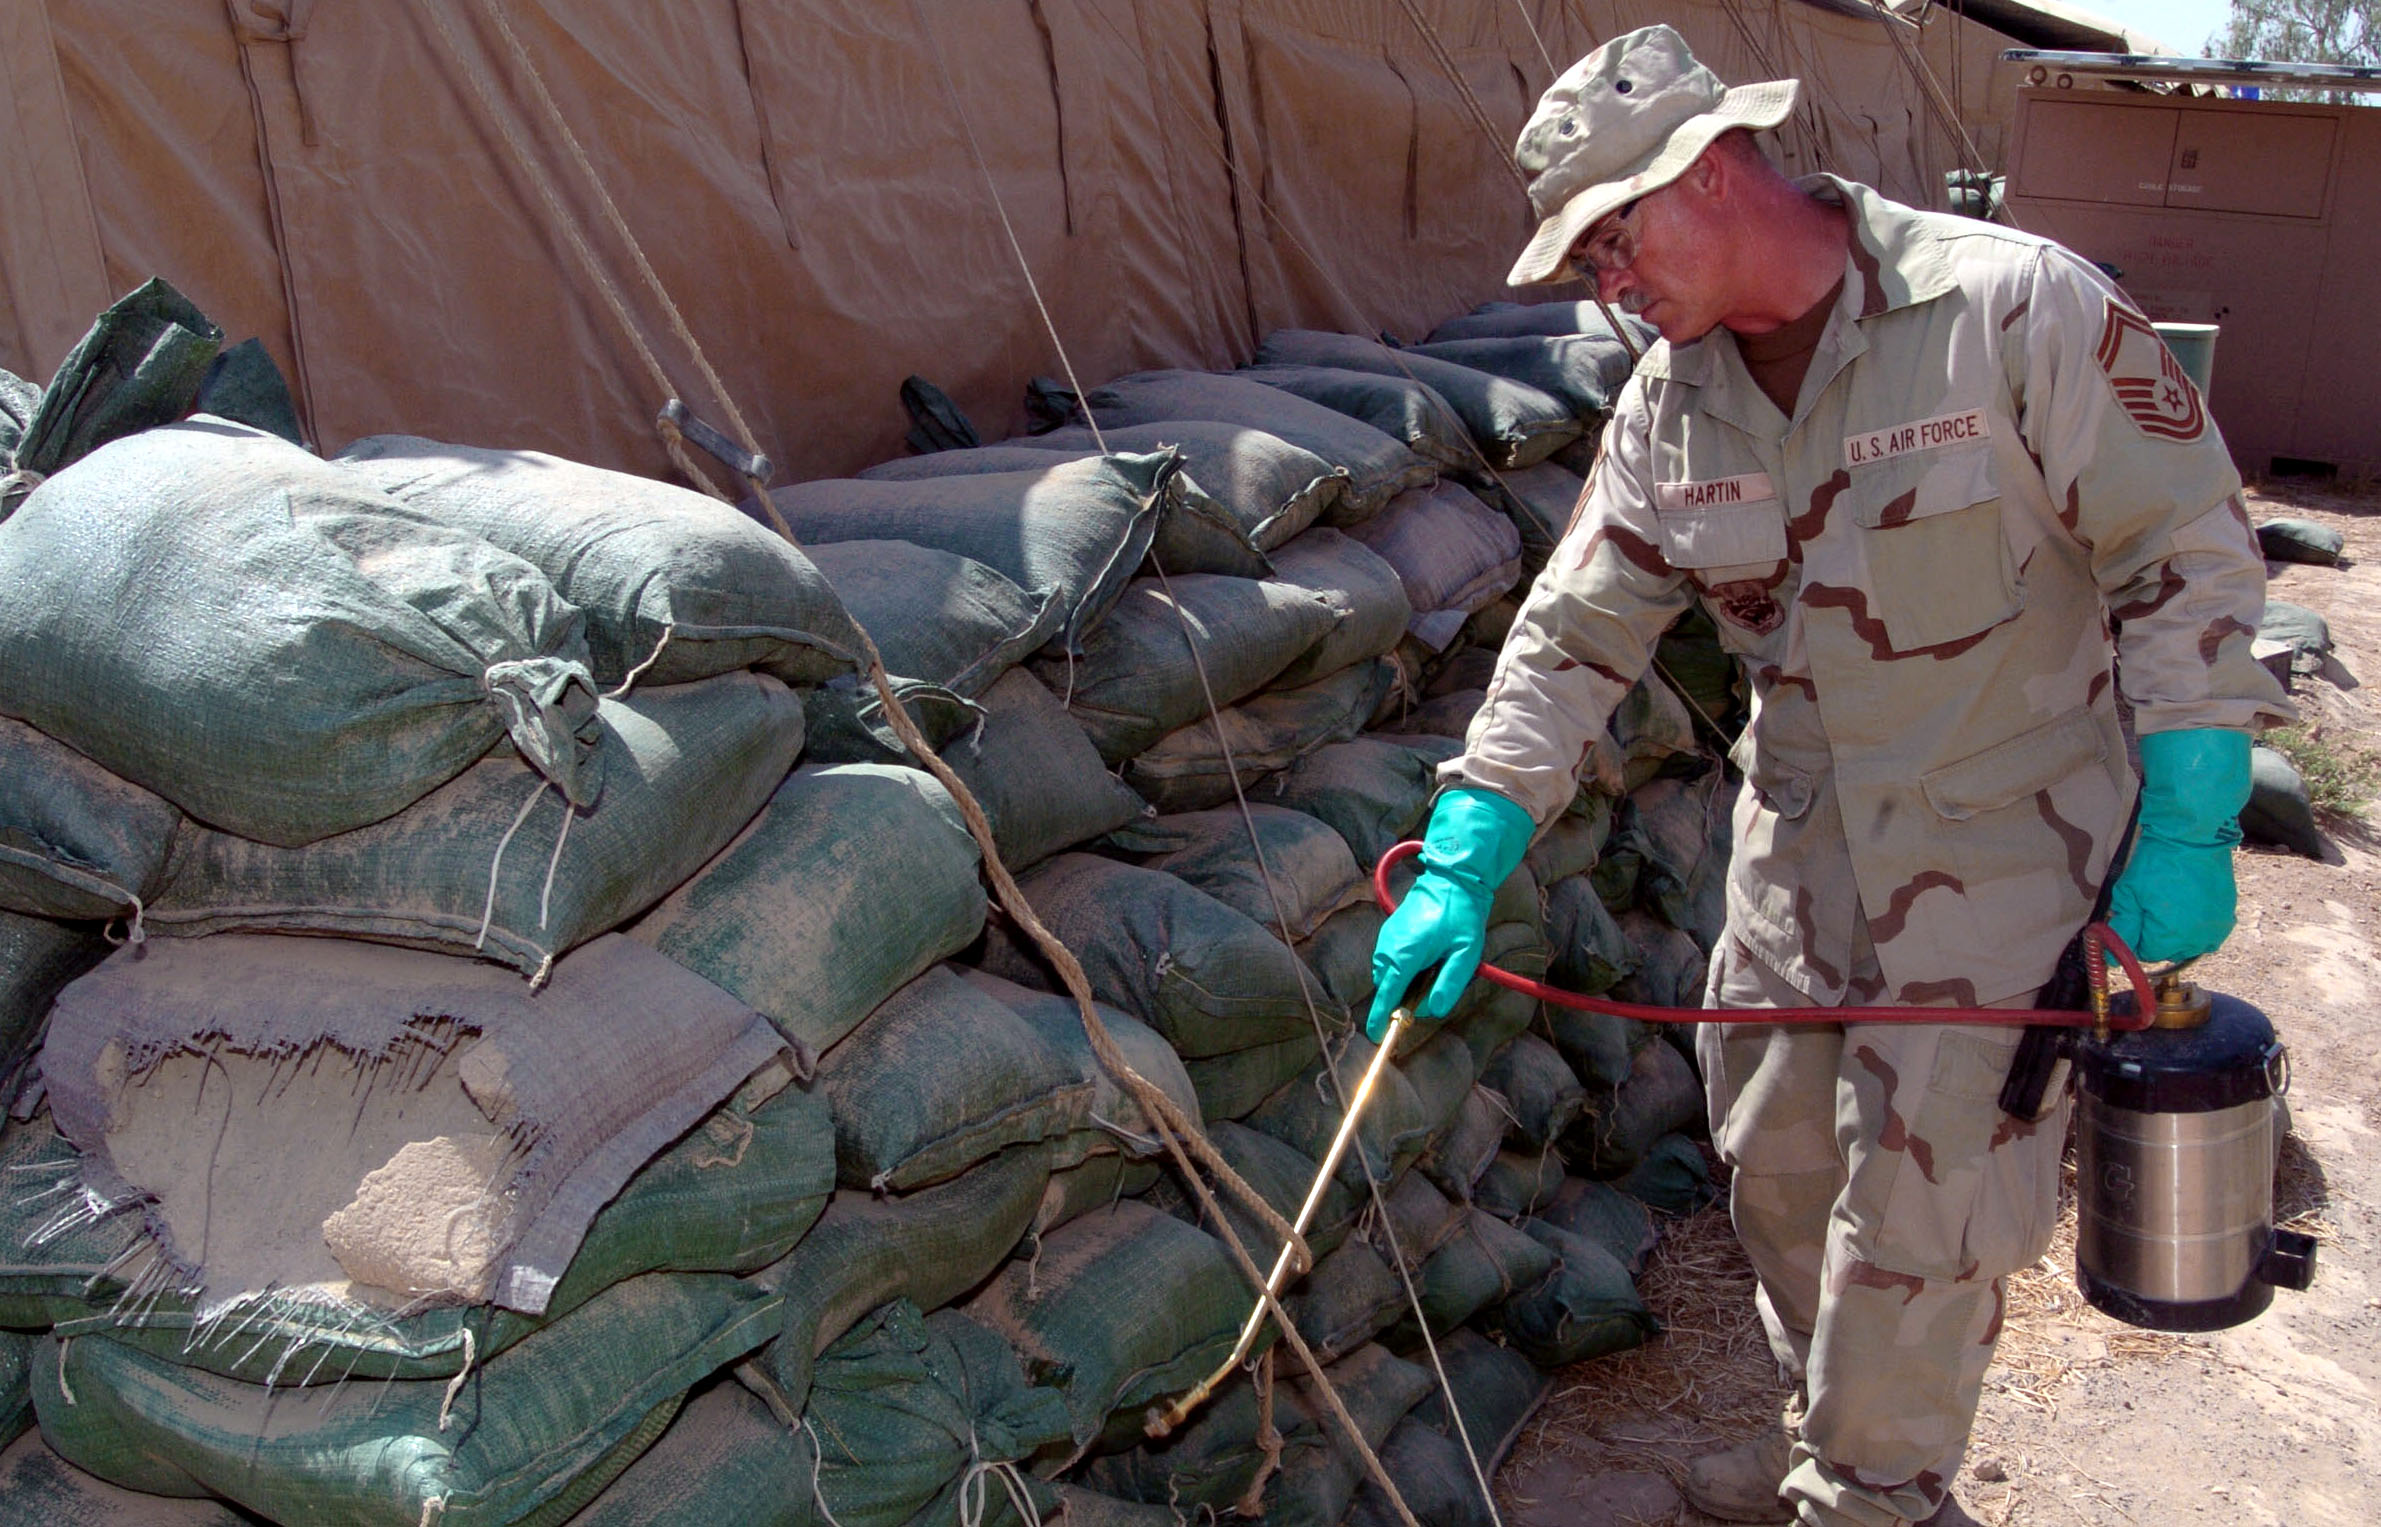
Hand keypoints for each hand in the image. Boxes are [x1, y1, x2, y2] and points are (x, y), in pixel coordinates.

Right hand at [1367, 788, 1534, 1040]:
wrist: (1451, 879)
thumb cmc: (1460, 915)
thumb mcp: (1465, 954)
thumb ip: (1450, 985)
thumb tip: (1432, 1011)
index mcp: (1404, 955)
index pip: (1388, 995)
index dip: (1382, 1018)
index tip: (1376, 1037)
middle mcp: (1388, 948)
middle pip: (1389, 988)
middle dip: (1405, 996)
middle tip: (1438, 980)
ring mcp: (1386, 939)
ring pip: (1390, 975)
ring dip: (1407, 980)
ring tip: (1437, 963)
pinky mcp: (1389, 934)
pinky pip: (1391, 961)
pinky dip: (1405, 967)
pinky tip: (1429, 955)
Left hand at [2104, 729, 2252, 962]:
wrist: (2194, 837)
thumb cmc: (2157, 863)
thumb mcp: (2129, 895)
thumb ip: (2122, 930)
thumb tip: (2110, 959)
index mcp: (2170, 937)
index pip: (2146, 954)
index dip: (2136, 936)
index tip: (2133, 916)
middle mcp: (2197, 939)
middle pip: (2169, 951)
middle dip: (2156, 935)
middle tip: (2150, 906)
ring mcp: (2216, 927)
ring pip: (2190, 944)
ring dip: (2178, 933)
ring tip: (2169, 905)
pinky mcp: (2228, 914)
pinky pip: (2209, 932)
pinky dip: (2196, 925)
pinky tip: (2187, 904)